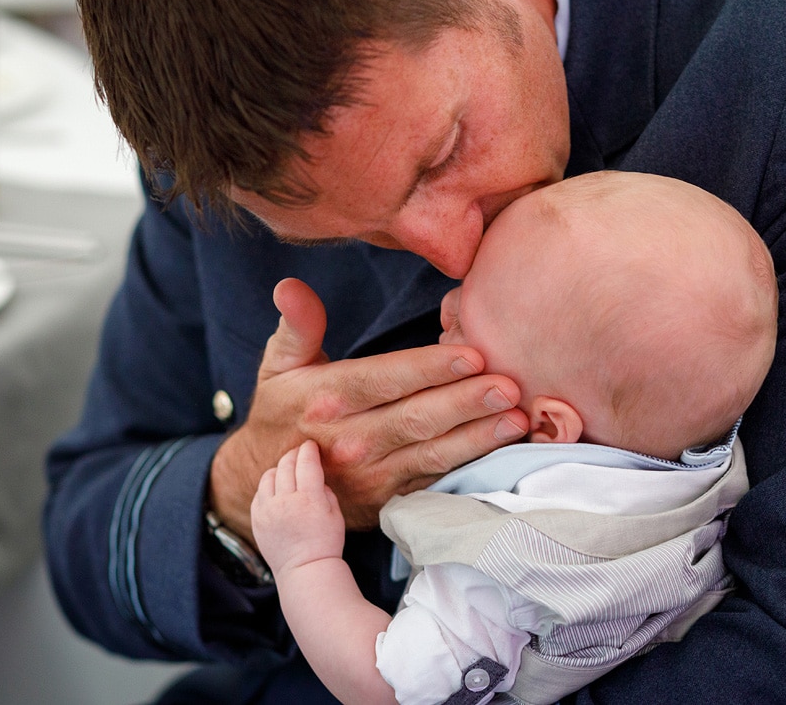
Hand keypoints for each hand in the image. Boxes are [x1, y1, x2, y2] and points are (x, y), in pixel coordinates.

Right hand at [210, 278, 528, 540]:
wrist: (267, 486)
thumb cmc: (282, 415)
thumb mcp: (278, 366)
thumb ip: (296, 326)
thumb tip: (290, 286)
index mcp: (328, 398)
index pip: (386, 379)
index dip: (430, 369)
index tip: (472, 354)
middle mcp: (351, 439)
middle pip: (417, 418)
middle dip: (467, 402)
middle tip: (509, 385)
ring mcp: (372, 475)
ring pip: (432, 454)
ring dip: (478, 437)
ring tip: (518, 418)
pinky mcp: (388, 500)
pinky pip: (434, 482)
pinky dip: (469, 467)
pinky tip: (502, 452)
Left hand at [251, 441, 344, 574]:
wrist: (305, 570)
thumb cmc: (325, 543)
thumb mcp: (335, 514)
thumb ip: (324, 490)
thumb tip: (315, 475)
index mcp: (309, 500)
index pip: (306, 463)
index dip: (309, 450)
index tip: (311, 445)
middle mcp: (286, 502)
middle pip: (286, 465)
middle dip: (294, 454)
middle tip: (300, 452)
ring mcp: (268, 511)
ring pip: (269, 476)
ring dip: (279, 468)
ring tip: (286, 469)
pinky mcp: (257, 519)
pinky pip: (259, 493)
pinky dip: (268, 486)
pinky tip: (276, 488)